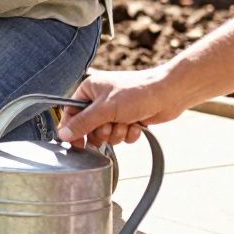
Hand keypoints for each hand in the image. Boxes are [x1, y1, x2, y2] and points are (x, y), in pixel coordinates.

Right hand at [58, 67, 186, 147]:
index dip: (71, 128)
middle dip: (101, 131)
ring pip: (106, 134)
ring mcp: (115, 110)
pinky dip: (129, 133)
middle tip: (109, 126)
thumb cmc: (137, 92)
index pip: (71, 112)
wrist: (169, 93)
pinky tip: (137, 124)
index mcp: (89, 89)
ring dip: (117, 133)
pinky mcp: (129, 119)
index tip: (73, 144)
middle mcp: (100, 100)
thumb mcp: (105, 109)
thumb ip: (83, 123)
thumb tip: (63, 134)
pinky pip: (121, 135)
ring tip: (127, 123)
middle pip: (89, 127)